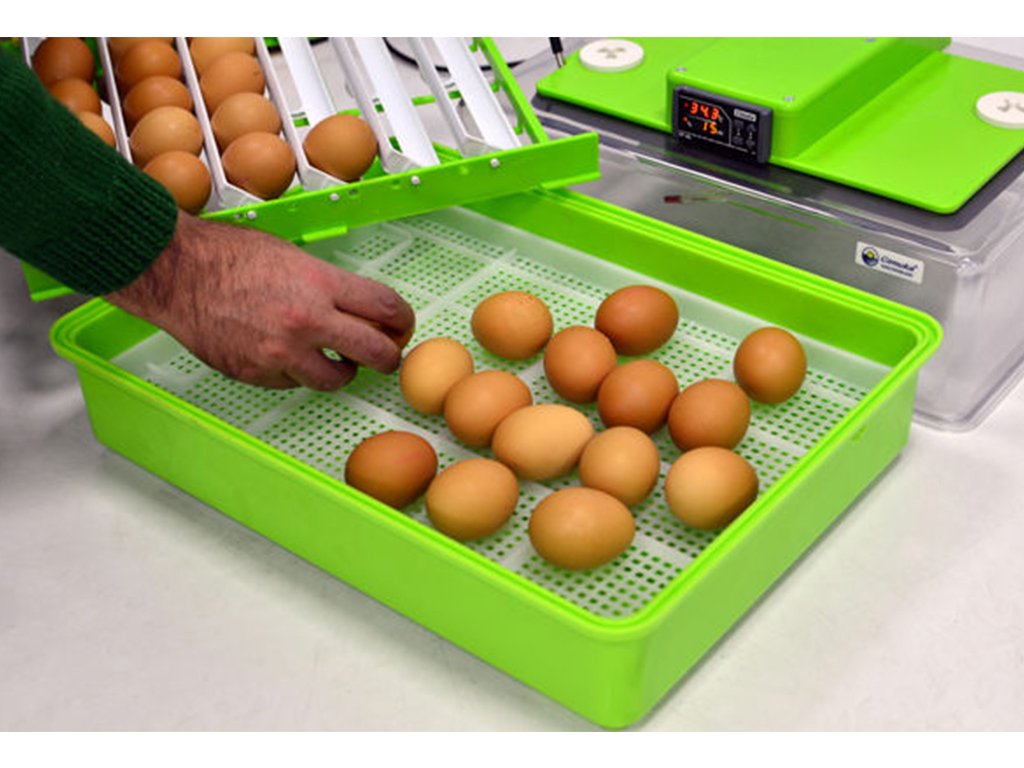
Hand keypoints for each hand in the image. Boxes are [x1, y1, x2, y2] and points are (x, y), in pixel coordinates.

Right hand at [107, 211, 414, 390]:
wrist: (177, 274)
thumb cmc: (228, 255)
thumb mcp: (291, 256)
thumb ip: (327, 285)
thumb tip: (355, 307)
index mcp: (320, 284)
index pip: (385, 307)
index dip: (402, 320)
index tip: (402, 326)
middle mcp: (307, 321)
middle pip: (375, 352)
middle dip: (388, 357)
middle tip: (386, 356)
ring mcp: (282, 353)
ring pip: (337, 379)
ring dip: (343, 371)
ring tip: (335, 360)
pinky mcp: (259, 373)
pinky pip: (294, 382)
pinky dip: (298, 373)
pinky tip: (288, 355)